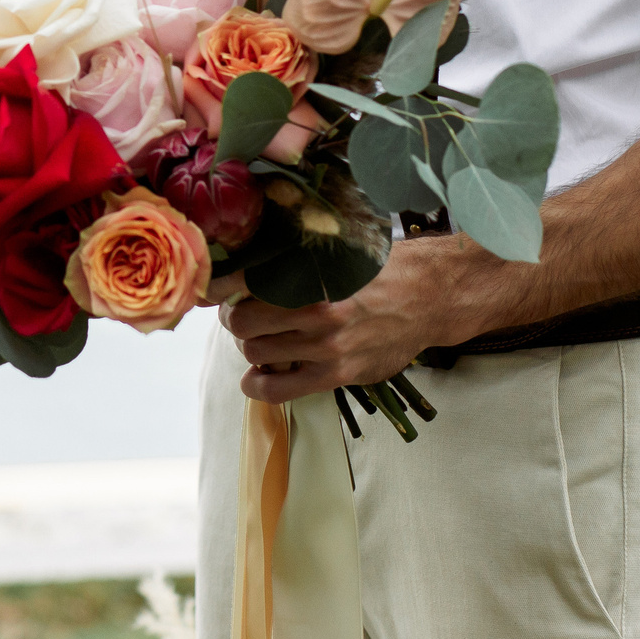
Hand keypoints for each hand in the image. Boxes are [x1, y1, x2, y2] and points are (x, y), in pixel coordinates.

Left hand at [222, 239, 484, 402]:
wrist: (431, 297)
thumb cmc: (384, 268)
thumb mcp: (340, 248)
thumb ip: (299, 254)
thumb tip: (250, 258)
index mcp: (313, 271)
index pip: (244, 282)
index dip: (218, 288)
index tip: (208, 291)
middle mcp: (316, 308)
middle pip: (243, 322)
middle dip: (234, 319)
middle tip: (240, 315)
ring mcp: (327, 345)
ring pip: (257, 354)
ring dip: (250, 348)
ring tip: (260, 340)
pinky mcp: (338, 374)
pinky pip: (280, 390)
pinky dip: (259, 386)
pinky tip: (256, 378)